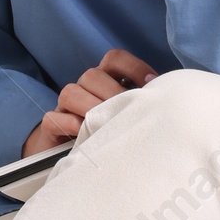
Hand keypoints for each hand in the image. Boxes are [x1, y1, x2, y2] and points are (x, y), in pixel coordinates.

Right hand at [22, 48, 157, 154]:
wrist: (77, 160)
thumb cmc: (112, 135)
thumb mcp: (130, 116)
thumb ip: (142, 105)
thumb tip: (168, 101)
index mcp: (105, 80)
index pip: (115, 59)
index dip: (133, 67)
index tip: (152, 85)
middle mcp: (85, 88)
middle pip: (93, 75)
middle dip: (113, 93)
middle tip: (129, 113)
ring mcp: (65, 107)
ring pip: (71, 92)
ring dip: (90, 108)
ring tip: (107, 124)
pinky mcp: (51, 127)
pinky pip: (54, 118)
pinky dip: (69, 124)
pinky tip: (85, 134)